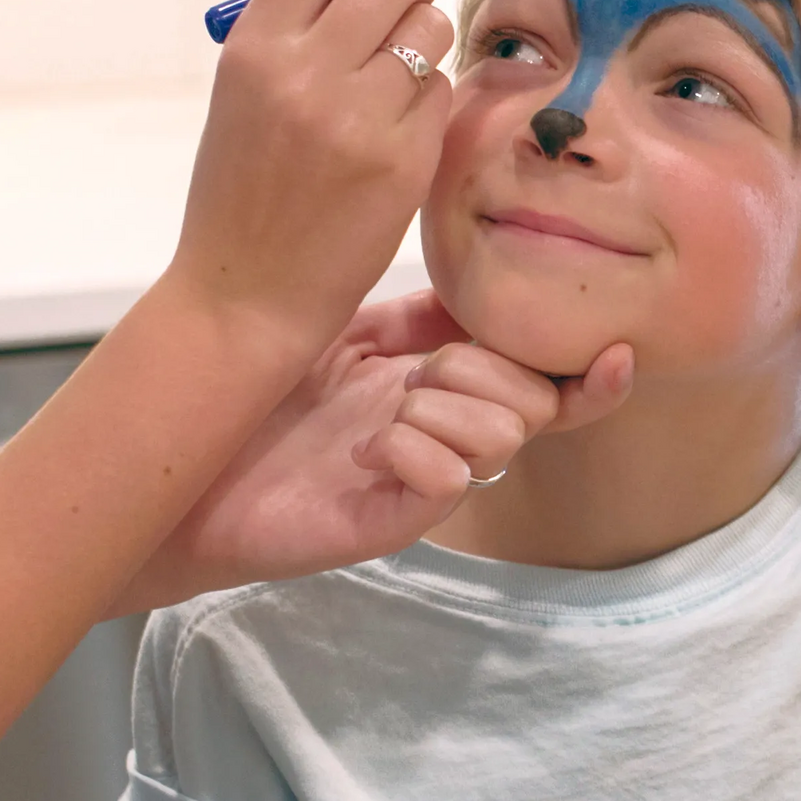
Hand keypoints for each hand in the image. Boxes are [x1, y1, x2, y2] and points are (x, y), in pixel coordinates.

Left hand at [129, 293, 631, 600]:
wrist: (185, 462)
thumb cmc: (262, 395)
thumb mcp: (351, 332)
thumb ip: (423, 314)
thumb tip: (485, 278)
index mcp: (449, 397)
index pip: (550, 389)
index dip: (590, 375)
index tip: (615, 345)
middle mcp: (450, 443)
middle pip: (537, 405)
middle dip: (487, 370)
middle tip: (416, 373)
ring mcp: (427, 485)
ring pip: (503, 437)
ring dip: (448, 407)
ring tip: (385, 410)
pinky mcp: (396, 523)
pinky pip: (451, 479)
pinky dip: (415, 449)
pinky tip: (365, 448)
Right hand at [165, 0, 453, 366]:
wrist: (243, 295)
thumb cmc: (244, 192)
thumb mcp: (244, 95)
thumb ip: (298, 29)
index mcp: (254, 47)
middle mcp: (304, 73)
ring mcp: (357, 117)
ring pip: (431, 30)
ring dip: (427, 40)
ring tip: (396, 78)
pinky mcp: (402, 161)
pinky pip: (441, 93)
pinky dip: (429, 100)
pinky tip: (398, 130)